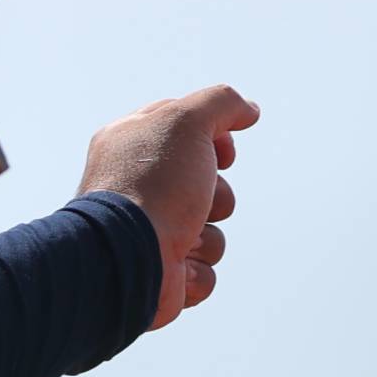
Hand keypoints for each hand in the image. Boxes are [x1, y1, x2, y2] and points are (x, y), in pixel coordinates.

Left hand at [77, 84, 257, 329]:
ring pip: (210, 230)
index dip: (214, 138)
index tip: (224, 151)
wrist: (128, 256)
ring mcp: (148, 233)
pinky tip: (178, 265)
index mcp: (130, 146)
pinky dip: (198, 269)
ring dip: (209, 235)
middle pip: (207, 183)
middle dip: (216, 193)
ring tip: (185, 237)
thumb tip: (248, 110)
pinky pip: (203, 270)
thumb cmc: (152, 185)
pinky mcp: (161, 274)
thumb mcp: (186, 122)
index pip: (182, 129)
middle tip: (200, 196)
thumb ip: (220, 103)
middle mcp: (136, 188)